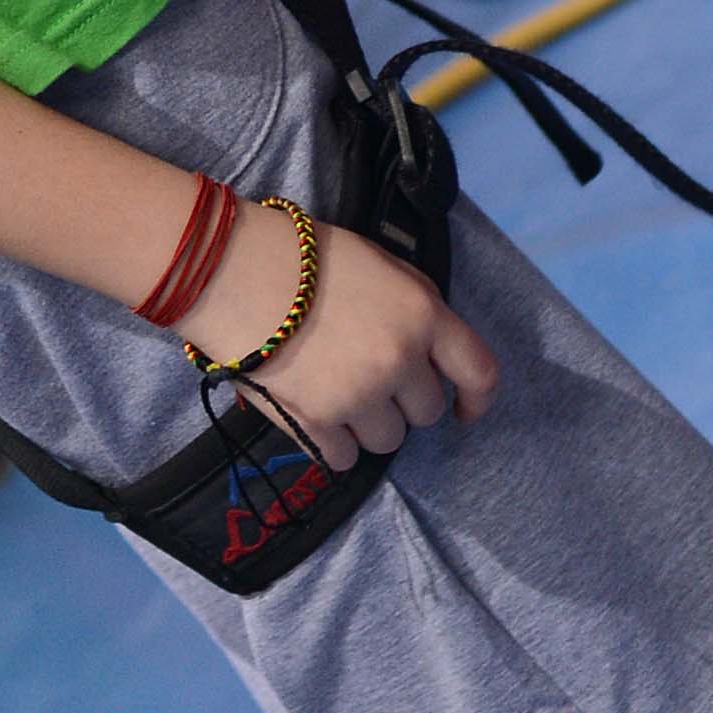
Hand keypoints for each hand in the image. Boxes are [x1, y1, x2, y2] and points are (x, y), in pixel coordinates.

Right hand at [190, 212, 498, 474]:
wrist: (233, 267)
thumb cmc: (304, 255)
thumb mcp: (380, 264)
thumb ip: (415, 307)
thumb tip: (432, 347)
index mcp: (422, 314)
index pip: (479, 372)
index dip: (478, 399)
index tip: (464, 409)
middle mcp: (399, 359)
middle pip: (426, 412)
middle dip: (403, 399)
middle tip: (368, 374)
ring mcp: (358, 395)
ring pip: (387, 440)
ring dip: (367, 423)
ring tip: (335, 390)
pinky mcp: (316, 421)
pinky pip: (344, 458)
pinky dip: (331, 442)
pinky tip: (313, 411)